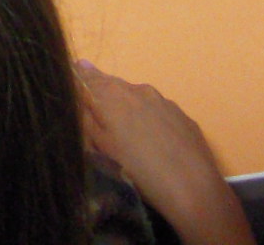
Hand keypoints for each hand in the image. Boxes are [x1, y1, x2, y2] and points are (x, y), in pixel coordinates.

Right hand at [78, 63, 253, 244]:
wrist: (192, 186)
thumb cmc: (137, 168)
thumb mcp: (101, 147)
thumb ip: (87, 118)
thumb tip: (78, 95)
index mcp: (112, 95)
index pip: (87, 77)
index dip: (77, 77)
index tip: (71, 77)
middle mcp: (138, 89)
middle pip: (112, 84)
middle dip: (102, 93)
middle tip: (96, 111)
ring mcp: (163, 101)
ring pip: (137, 97)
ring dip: (127, 107)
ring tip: (125, 131)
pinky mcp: (183, 116)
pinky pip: (158, 111)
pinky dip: (149, 118)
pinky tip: (152, 140)